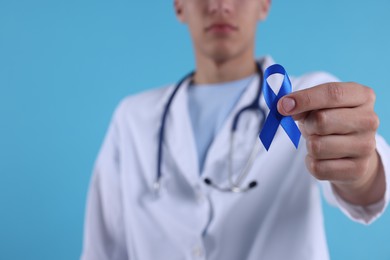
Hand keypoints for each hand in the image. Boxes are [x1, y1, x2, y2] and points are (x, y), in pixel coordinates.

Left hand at [277, 82, 384, 205]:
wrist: (355, 153)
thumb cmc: (333, 122)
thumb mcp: (321, 106)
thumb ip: (304, 103)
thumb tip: (285, 106)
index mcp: (362, 96)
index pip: (332, 93)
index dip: (304, 98)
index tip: (282, 105)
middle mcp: (369, 120)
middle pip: (321, 120)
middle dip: (307, 125)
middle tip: (311, 127)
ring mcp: (366, 146)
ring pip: (316, 146)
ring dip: (309, 145)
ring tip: (320, 142)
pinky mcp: (358, 169)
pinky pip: (318, 167)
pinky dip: (312, 162)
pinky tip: (323, 158)